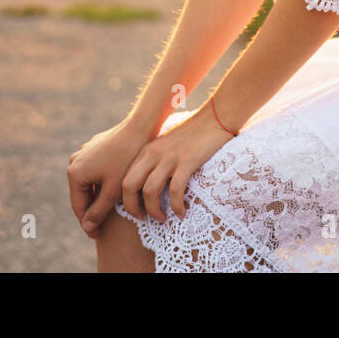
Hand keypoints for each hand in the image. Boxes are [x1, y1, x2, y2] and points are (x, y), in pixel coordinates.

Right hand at [67, 119, 149, 239]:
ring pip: (90, 183)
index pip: (79, 206)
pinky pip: (95, 171)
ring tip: (109, 211)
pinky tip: (113, 190)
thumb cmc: (127, 158)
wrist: (139, 127)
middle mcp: (74, 162)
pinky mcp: (94, 148)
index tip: (98, 236)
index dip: (88, 223)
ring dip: (98, 197)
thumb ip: (99, 210)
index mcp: (75, 173)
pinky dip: (102, 183)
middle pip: (82, 195)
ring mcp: (83, 153)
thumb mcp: (113, 189)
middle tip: (103, 227)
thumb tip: (87, 228)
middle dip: (93, 210)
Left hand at [120, 105, 234, 222]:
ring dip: (154, 211)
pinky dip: (176, 206)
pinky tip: (182, 213)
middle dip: (132, 208)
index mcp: (145, 151)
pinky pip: (175, 190)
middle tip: (143, 218)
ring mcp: (169, 158)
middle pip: (129, 186)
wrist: (214, 118)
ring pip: (149, 191)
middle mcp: (153, 154)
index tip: (136, 212)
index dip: (125, 200)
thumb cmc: (192, 135)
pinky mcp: (187, 161)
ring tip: (163, 218)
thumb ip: (154, 161)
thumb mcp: (166, 146)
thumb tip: (148, 188)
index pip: (123, 179)